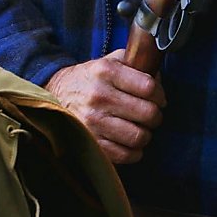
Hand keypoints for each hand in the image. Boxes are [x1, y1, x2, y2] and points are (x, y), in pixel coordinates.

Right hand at [47, 51, 164, 163]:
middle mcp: (99, 96)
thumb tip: (160, 79)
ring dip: (145, 135)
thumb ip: (136, 64)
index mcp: (106, 72)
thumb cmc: (90, 79)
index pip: (149, 87)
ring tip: (140, 129)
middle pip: (148, 113)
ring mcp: (93, 121)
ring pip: (139, 136)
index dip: (160, 95)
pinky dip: (133, 152)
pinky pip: (125, 155)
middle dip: (156, 116)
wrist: (55, 94)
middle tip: (151, 115)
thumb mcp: (109, 61)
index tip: (158, 98)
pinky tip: (130, 143)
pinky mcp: (90, 141)